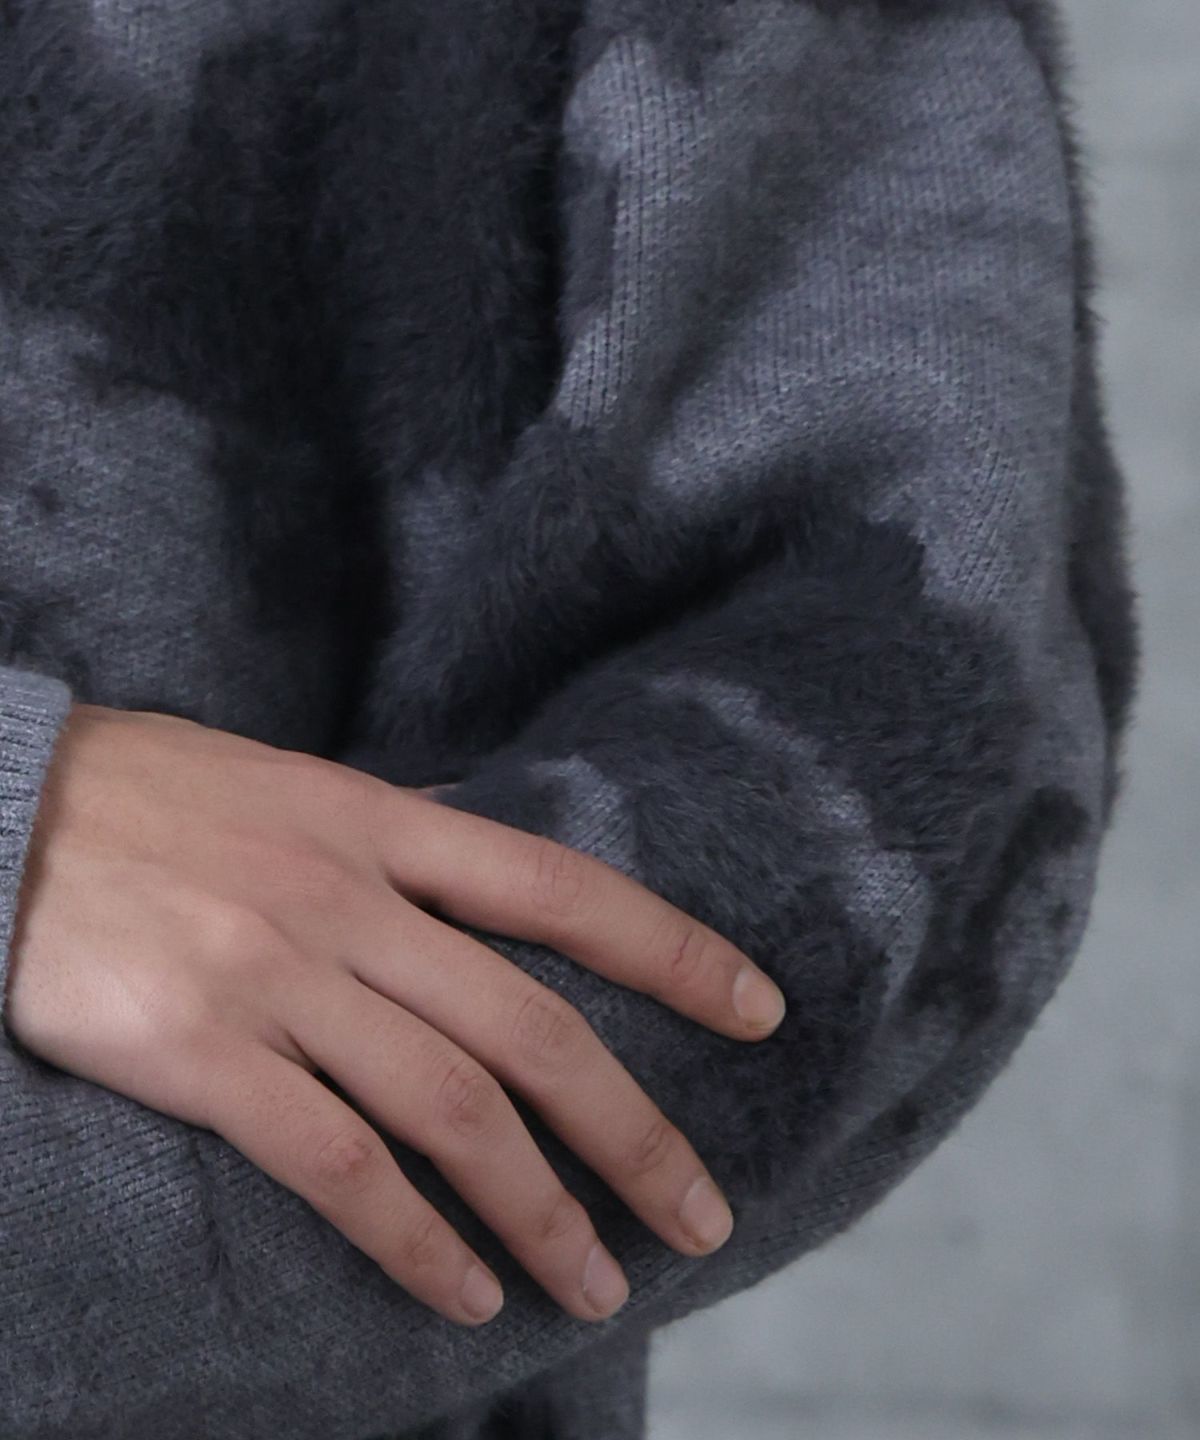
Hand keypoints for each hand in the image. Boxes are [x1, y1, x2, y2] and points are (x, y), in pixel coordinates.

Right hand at [5, 704, 785, 1327]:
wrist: (0, 810)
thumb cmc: (151, 800)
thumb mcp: (292, 792)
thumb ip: (393, 844)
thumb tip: (482, 881)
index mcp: (380, 826)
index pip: (564, 890)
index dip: (673, 950)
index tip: (759, 1007)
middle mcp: (348, 902)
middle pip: (532, 1030)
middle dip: (634, 1129)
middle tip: (703, 1211)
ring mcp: (277, 977)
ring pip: (453, 1111)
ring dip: (541, 1210)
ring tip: (598, 1281)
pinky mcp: (201, 1052)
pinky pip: (338, 1165)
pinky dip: (415, 1238)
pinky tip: (464, 1290)